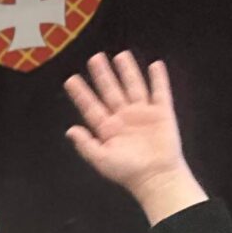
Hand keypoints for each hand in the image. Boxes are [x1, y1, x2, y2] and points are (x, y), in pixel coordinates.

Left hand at [63, 53, 199, 213]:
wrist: (155, 176)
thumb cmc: (127, 171)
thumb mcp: (101, 159)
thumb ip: (85, 144)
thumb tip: (70, 130)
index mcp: (107, 128)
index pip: (91, 107)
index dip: (81, 93)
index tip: (71, 79)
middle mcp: (123, 117)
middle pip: (111, 91)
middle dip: (103, 75)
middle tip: (94, 58)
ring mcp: (143, 113)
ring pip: (133, 86)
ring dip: (127, 71)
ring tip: (120, 55)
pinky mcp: (161, 113)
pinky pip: (160, 92)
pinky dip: (159, 79)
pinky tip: (155, 66)